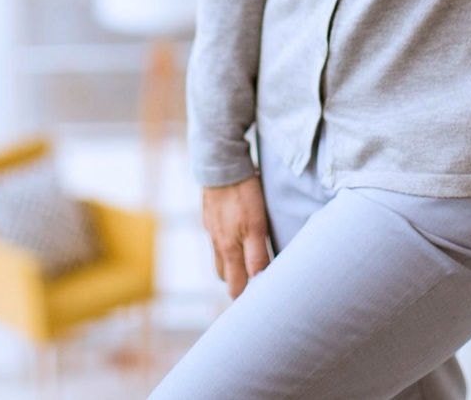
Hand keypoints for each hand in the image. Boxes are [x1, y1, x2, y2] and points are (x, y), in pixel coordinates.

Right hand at [201, 176, 272, 299]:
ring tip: (247, 262)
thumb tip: (260, 282)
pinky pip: (218, 236)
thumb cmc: (242, 195)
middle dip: (236, 283)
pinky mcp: (210, 215)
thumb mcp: (256, 227)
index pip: (234, 287)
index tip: (256, 306)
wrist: (220, 163)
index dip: (244, 299)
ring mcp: (211, 228)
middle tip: (253, 286)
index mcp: (229, 250)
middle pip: (224, 275)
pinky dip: (228, 242)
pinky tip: (237, 232)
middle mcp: (217, 243)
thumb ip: (257, 256)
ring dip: (232, 263)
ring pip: (220, 256)